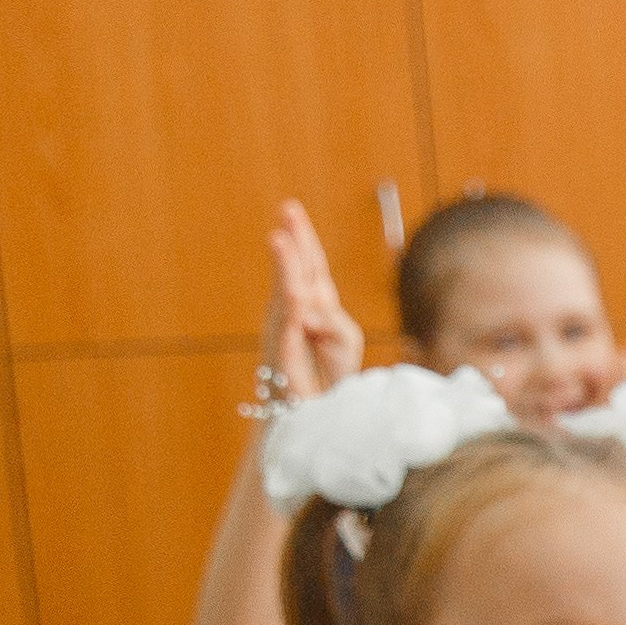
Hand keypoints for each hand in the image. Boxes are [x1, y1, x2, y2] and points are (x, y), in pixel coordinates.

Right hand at [262, 200, 364, 399]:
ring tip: (280, 238)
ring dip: (285, 265)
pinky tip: (291, 289)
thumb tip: (309, 311)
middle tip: (288, 210)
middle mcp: (293, 313)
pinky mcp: (282, 352)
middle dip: (294, 240)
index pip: (309, 268)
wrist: (316, 414)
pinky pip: (288, 325)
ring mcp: (283, 331)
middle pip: (297, 271)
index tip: (292, 211)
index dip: (304, 241)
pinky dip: (290, 305)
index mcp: (313, 306)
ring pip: (287, 291)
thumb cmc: (331, 376)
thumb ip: (334, 318)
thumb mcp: (345, 338)